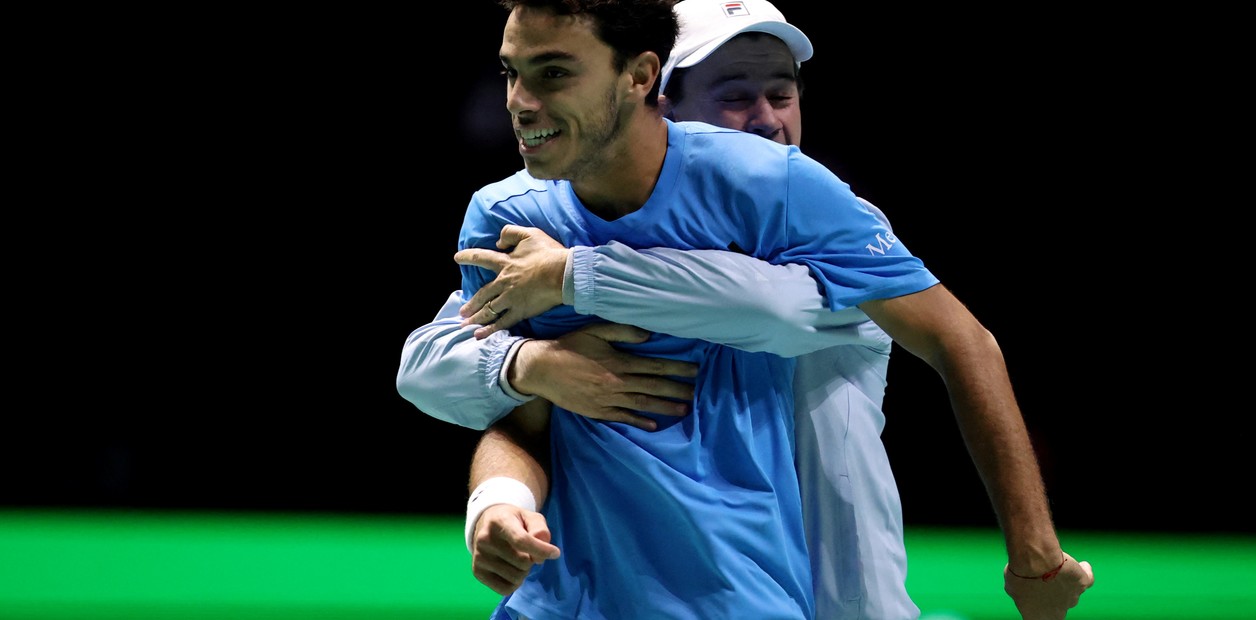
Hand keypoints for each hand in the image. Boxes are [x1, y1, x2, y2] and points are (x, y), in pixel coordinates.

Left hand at [455, 225, 568, 338]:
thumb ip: (510, 233)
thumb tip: (498, 242)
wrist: (564, 273)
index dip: (469, 257)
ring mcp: (511, 299)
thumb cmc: (549, 253)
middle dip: (471, 303)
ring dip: (476, 318)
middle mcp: (503, 282)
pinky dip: (489, 330)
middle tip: (462, 311)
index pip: (482, 258)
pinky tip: (478, 335)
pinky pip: (502, 322)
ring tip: (465, 324)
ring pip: (488, 310)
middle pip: (482, 293)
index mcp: (505, 263)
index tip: (457, 258)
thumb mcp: (529, 234)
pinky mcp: (521, 311)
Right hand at [470, 504, 560, 595]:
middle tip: (527, 552)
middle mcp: (484, 539)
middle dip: (532, 560)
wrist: (487, 523)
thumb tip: (540, 556)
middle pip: (522, 562)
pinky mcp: (477, 572)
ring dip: (523, 572)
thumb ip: (540, 531)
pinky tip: (510, 570)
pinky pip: (505, 589)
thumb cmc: (514, 521)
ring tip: (518, 560)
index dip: (541, 550)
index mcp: (499, 521)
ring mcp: (478, 557)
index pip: (522, 541)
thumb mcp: (530, 517)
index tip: (555, 553)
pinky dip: (514, 584)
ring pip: (515, 578)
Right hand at [512, 323, 697, 430]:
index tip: (695, 370)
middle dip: (677, 390)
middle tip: (696, 393)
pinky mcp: (597, 411)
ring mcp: (607, 400)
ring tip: (684, 410)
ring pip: (642, 404)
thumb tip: (648, 336)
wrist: (541, 369)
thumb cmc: (569, 346)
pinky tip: (654, 425)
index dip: (677, 369)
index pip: (655, 366)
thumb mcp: (595, 331)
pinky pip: (622, 418)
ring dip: (664, 407)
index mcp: (619, 362)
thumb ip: (623, 331)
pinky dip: (639, 422)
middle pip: (653, 387)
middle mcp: (617, 383)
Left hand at [1003, 551, 1094, 619]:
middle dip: (1048, 596)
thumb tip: (1024, 588)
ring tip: (1053, 569)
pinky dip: (1085, 572)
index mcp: (1039, 618)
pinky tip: (1082, 566)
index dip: (1037, 608)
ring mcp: (1072, 598)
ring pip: (1070, 593)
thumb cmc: (1020, 575)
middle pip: (1057, 607)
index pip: (1040, 618)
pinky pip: (1087, 579)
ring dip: (1062, 583)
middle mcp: (1059, 612)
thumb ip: (1021, 593)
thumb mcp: (1012, 588)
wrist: (1036, 562)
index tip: (1033, 599)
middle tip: (1039, 580)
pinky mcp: (1082, 583)